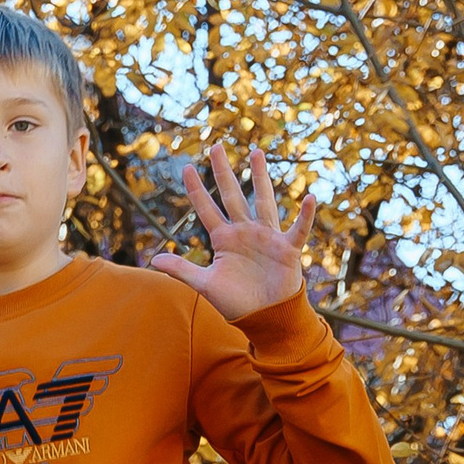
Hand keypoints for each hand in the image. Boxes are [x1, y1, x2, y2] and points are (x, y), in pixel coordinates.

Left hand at [146, 141, 315, 322]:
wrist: (264, 318)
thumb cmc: (236, 302)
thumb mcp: (205, 285)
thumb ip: (182, 270)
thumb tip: (154, 260)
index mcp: (223, 239)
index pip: (206, 208)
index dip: (196, 189)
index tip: (188, 167)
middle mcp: (244, 231)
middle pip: (232, 195)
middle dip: (223, 171)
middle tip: (216, 146)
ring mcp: (266, 236)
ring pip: (263, 200)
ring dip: (260, 177)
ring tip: (256, 152)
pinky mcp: (287, 248)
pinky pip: (297, 229)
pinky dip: (304, 215)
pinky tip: (309, 198)